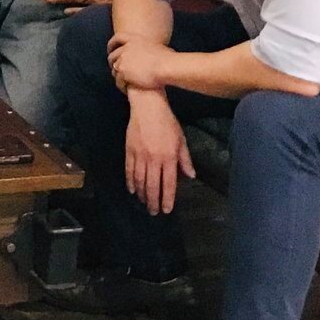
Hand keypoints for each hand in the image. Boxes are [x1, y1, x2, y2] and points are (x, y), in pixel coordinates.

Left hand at [107, 35, 174, 93]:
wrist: (166, 67)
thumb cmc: (168, 59)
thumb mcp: (158, 47)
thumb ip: (151, 48)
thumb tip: (157, 51)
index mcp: (134, 39)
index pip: (118, 38)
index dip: (112, 44)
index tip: (110, 49)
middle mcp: (126, 48)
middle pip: (113, 55)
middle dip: (112, 62)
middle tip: (115, 68)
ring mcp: (123, 60)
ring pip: (114, 69)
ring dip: (117, 75)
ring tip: (124, 82)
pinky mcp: (123, 73)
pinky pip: (118, 81)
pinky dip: (122, 86)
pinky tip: (127, 90)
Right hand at [124, 92, 194, 214]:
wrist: (148, 107)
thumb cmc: (167, 122)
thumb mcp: (181, 140)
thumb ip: (185, 159)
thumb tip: (191, 176)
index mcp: (169, 157)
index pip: (169, 183)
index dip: (168, 198)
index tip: (167, 210)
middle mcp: (154, 159)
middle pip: (153, 186)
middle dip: (153, 201)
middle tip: (153, 212)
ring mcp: (140, 156)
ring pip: (140, 181)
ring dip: (142, 194)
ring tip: (144, 203)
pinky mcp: (129, 151)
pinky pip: (129, 171)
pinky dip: (130, 182)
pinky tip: (132, 190)